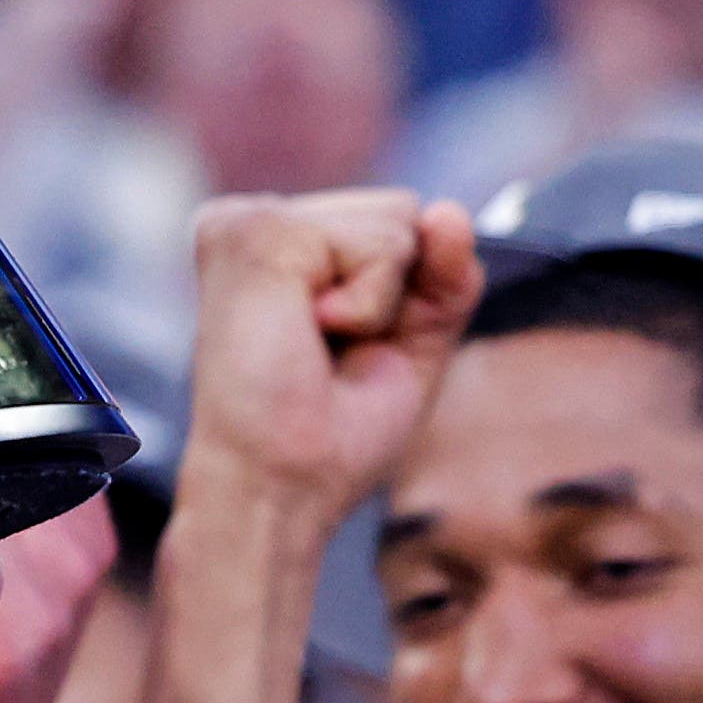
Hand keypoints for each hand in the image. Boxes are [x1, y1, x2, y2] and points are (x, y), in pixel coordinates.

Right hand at [183, 186, 476, 536]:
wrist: (276, 490)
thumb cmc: (325, 440)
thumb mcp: (410, 348)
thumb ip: (443, 277)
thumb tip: (450, 211)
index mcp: (282, 246)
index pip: (397, 223)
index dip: (403, 297)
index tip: (343, 353)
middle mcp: (259, 222)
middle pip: (403, 211)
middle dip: (395, 294)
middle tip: (326, 355)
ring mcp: (252, 220)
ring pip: (397, 221)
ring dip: (379, 304)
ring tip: (311, 347)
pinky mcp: (258, 232)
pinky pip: (379, 244)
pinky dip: (367, 306)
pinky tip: (307, 333)